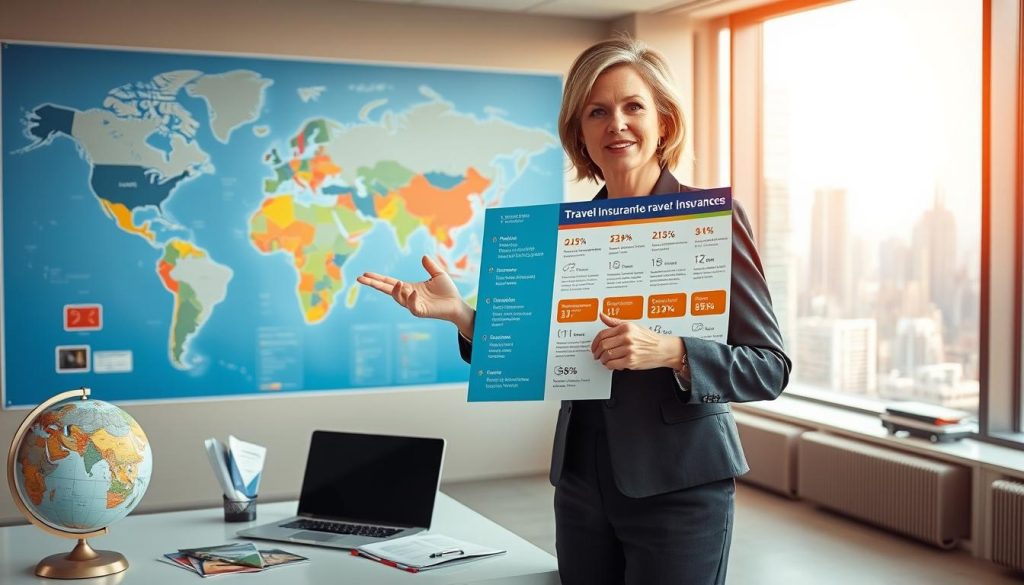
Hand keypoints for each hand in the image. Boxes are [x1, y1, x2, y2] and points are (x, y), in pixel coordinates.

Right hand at [357, 256, 474, 335]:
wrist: (457, 304)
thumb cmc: (447, 291)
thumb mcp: (438, 274)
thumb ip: (430, 266)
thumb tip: (423, 256)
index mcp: (409, 288)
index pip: (389, 283)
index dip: (377, 278)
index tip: (365, 274)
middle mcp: (408, 296)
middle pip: (387, 290)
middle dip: (374, 285)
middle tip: (361, 278)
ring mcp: (414, 305)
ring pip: (399, 299)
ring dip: (397, 291)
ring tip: (399, 283)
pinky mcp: (421, 311)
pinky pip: (413, 307)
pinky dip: (411, 299)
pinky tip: (413, 292)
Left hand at [591, 312, 682, 370]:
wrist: (663, 349)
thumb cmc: (649, 338)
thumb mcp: (632, 325)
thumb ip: (615, 322)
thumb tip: (602, 315)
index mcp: (625, 327)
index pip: (603, 334)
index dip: (595, 342)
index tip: (594, 346)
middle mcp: (627, 337)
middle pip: (603, 345)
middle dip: (597, 352)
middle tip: (597, 355)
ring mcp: (629, 349)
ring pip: (607, 355)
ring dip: (603, 359)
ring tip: (605, 360)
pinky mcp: (631, 361)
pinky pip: (613, 364)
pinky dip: (609, 365)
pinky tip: (612, 364)